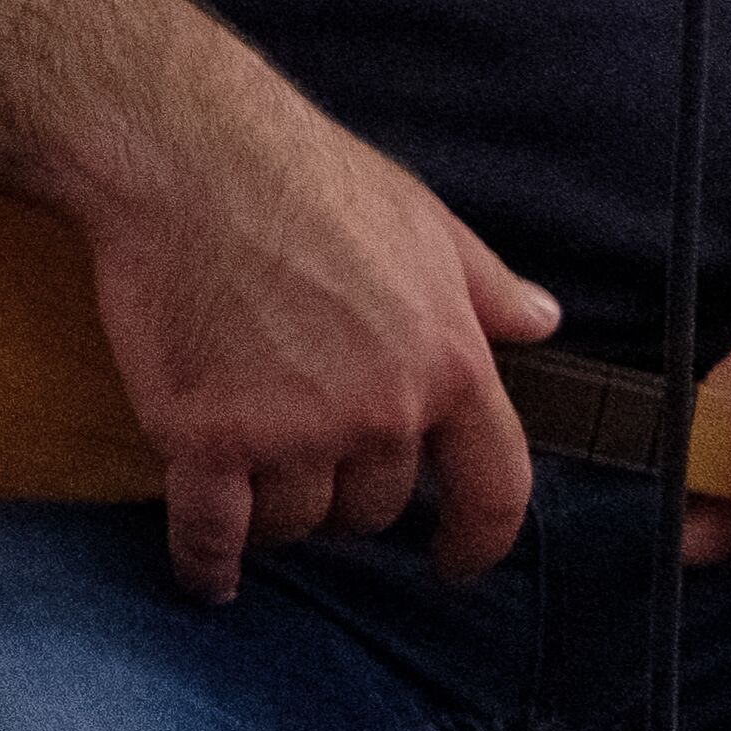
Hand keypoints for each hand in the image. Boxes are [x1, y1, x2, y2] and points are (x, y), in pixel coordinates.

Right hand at [82, 74, 563, 598]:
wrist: (187, 157)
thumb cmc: (305, 175)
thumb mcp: (423, 221)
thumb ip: (487, 286)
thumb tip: (543, 321)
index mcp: (448, 366)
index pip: (493, 488)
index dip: (478, 538)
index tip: (455, 563)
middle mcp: (380, 414)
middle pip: (372, 509)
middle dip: (342, 494)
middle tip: (303, 458)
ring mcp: (291, 431)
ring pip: (294, 521)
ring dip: (273, 515)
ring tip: (245, 480)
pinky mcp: (204, 437)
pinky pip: (211, 530)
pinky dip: (207, 560)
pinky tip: (205, 572)